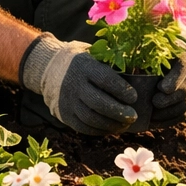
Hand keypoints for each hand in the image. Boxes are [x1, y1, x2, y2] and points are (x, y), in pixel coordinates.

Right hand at [20, 33, 139, 135]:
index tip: (134, 97)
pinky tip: (111, 128)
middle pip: (98, 103)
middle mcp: (74, 84)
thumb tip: (137, 75)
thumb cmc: (81, 61)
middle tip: (133, 116)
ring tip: (125, 125)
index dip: (122, 90)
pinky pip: (83, 127)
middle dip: (119, 112)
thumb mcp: (94, 55)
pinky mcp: (63, 114)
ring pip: (91, 118)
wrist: (48, 68)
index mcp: (84, 66)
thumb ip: (111, 64)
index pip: (106, 80)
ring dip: (110, 124)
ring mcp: (67, 101)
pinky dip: (99, 130)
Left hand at [150, 36, 185, 124]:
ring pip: (184, 106)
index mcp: (184, 59)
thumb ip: (144, 60)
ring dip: (167, 113)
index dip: (174, 79)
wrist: (175, 63)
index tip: (161, 87)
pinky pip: (182, 116)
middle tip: (153, 102)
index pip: (183, 67)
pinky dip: (168, 121)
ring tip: (151, 116)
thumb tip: (126, 69)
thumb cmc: (158, 58)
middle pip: (185, 90)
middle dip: (168, 100)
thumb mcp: (153, 54)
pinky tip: (153, 122)